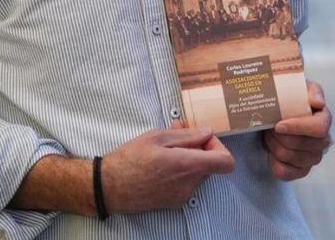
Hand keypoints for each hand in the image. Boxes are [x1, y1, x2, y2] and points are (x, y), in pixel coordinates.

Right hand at [102, 126, 234, 213]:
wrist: (109, 188)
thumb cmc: (129, 159)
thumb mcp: (157, 137)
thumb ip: (187, 135)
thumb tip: (207, 133)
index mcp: (187, 165)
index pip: (225, 162)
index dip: (219, 147)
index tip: (204, 139)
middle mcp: (189, 184)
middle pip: (211, 165)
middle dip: (200, 147)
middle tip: (180, 134)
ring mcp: (183, 196)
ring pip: (198, 173)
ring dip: (189, 158)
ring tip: (167, 147)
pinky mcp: (174, 202)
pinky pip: (188, 183)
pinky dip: (181, 171)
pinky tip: (162, 162)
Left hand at [262, 80, 331, 180]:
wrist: (277, 114)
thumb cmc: (291, 99)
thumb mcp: (301, 87)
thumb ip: (312, 91)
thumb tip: (319, 103)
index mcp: (324, 119)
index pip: (319, 128)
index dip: (298, 128)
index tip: (279, 125)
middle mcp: (323, 141)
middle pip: (301, 144)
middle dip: (279, 136)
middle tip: (269, 126)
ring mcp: (313, 157)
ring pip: (290, 158)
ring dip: (274, 146)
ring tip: (269, 135)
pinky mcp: (301, 170)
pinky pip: (286, 173)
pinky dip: (274, 162)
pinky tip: (271, 152)